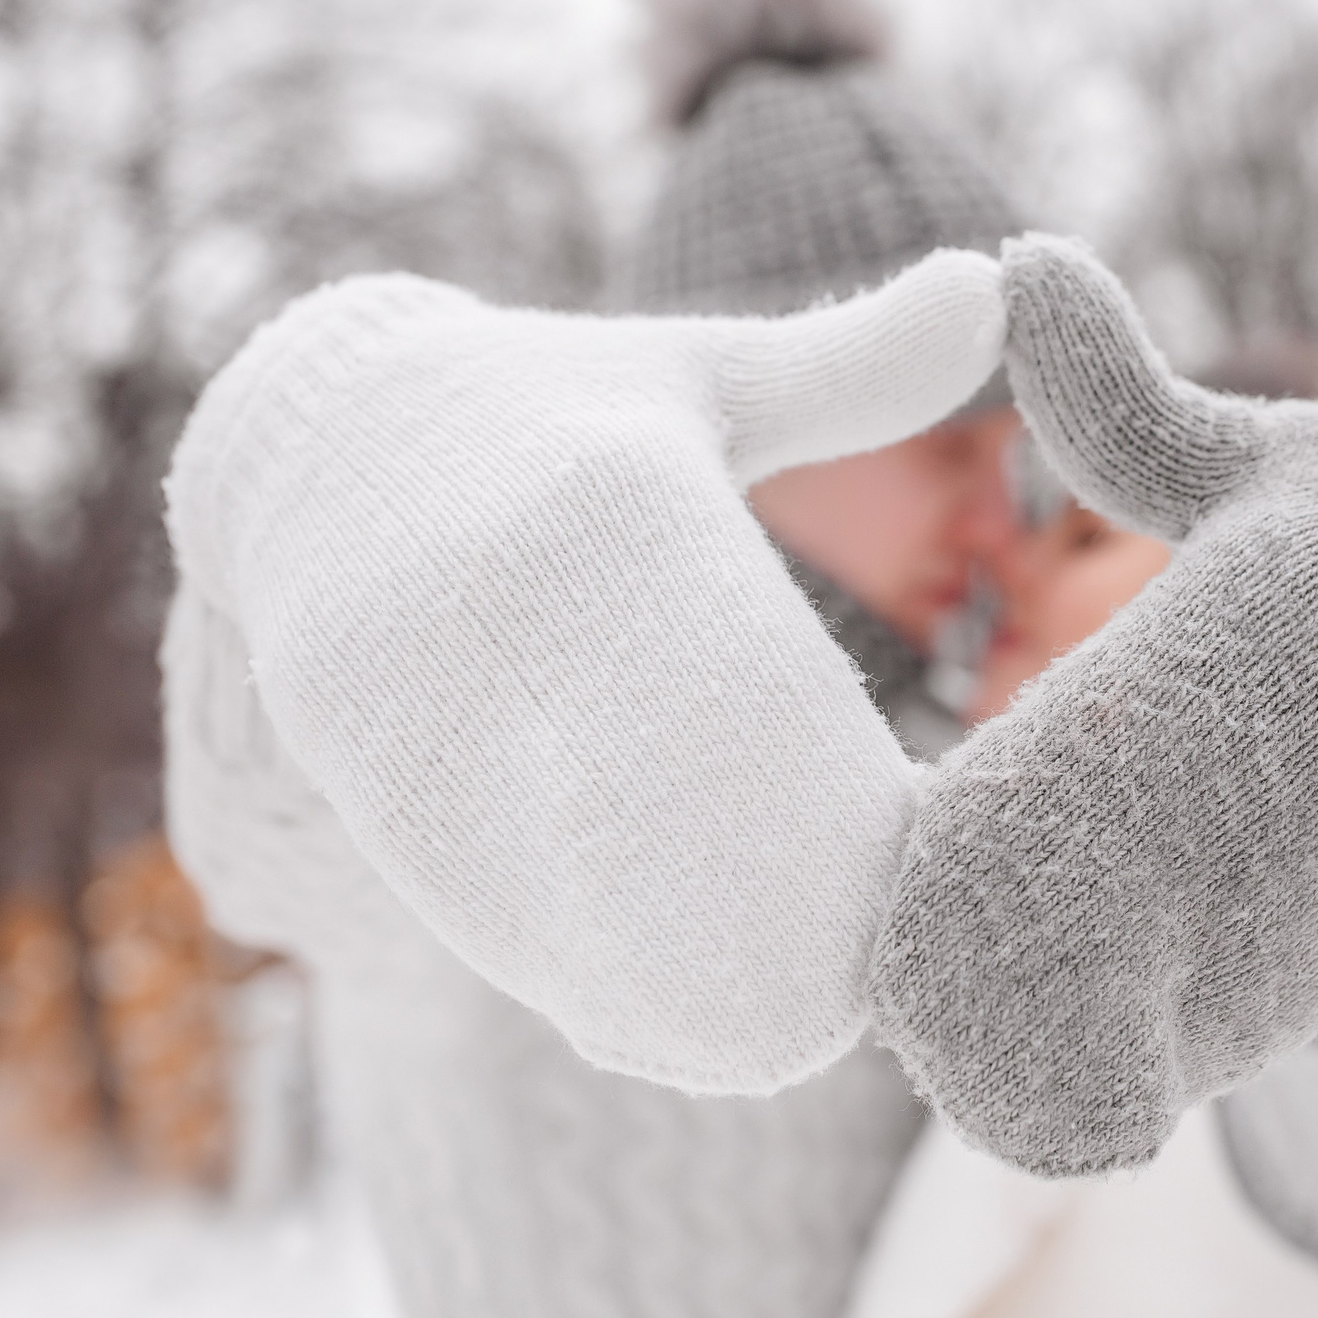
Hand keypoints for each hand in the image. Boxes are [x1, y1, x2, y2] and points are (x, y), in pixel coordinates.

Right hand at [165, 251, 1004, 1095]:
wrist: (315, 441)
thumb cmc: (554, 410)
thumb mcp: (694, 374)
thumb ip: (853, 363)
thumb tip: (1001, 278)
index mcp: (608, 499)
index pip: (745, 685)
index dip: (829, 800)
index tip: (912, 861)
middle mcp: (496, 597)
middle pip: (654, 807)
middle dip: (761, 914)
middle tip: (866, 992)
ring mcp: (404, 690)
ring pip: (555, 875)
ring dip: (666, 971)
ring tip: (775, 1040)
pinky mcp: (352, 762)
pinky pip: (468, 895)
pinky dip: (566, 970)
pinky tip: (651, 1029)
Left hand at [871, 235, 1317, 1174]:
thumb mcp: (1268, 454)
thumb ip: (1127, 401)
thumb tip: (1017, 261)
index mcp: (1288, 628)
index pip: (1123, 759)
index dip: (1006, 831)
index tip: (917, 863)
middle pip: (1159, 905)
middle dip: (1033, 961)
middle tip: (913, 993)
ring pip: (1223, 981)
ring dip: (1099, 1028)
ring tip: (976, 1052)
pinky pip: (1285, 1011)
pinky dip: (1186, 1052)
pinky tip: (1088, 1083)